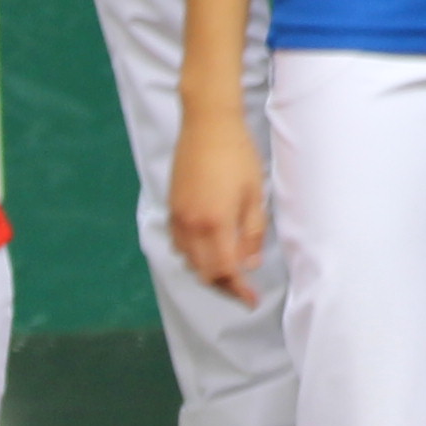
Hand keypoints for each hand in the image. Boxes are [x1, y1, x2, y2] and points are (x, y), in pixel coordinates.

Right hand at [170, 105, 270, 303]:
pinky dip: (194, 255)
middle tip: (244, 289)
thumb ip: (252, 233)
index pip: (226, 272)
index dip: (239, 291)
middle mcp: (192, 226)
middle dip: (225, 286)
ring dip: (209, 272)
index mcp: (216, 223)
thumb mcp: (254, 194)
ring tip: (230, 271)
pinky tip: (209, 250)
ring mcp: (178, 217)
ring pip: (190, 261)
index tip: (251, 301)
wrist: (207, 124)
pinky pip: (179, 244)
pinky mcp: (172, 208)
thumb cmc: (237, 155)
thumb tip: (250, 264)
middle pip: (205, 273)